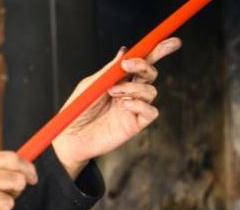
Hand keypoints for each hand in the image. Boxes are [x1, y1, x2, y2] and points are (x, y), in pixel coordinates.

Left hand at [52, 37, 181, 177]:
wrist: (71, 136)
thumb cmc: (77, 110)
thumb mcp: (91, 85)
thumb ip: (109, 70)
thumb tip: (124, 52)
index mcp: (119, 79)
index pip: (142, 62)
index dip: (157, 50)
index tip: (167, 42)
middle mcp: (130, 92)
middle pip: (150, 73)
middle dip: (144, 65)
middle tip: (126, 66)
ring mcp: (134, 108)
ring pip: (151, 91)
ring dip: (134, 88)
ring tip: (113, 93)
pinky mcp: (135, 124)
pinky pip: (151, 112)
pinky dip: (140, 105)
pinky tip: (124, 105)